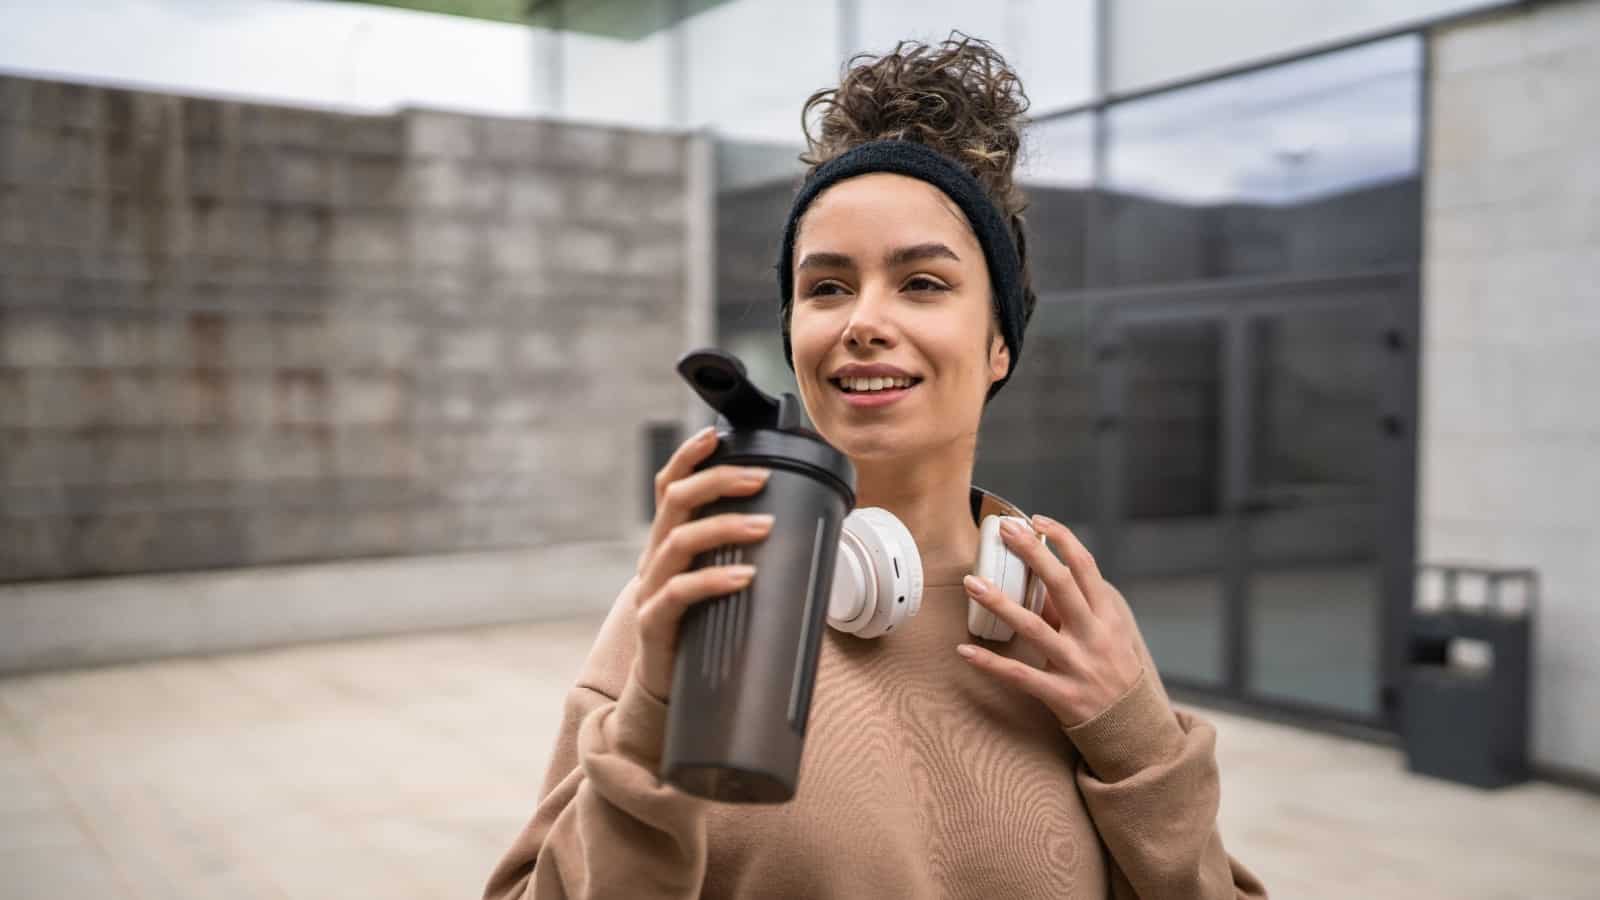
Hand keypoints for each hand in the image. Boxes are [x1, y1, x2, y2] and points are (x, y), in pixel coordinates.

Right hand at [632, 425, 773, 700]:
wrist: (667, 694)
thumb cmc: (701, 633)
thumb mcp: (717, 587)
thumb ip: (743, 559)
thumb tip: (804, 535)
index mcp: (667, 543)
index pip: (668, 487)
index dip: (687, 457)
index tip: (715, 435)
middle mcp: (653, 559)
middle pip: (675, 501)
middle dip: (718, 481)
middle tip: (761, 478)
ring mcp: (649, 590)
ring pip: (679, 541)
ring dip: (725, 527)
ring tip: (765, 526)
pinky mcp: (654, 624)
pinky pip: (679, 594)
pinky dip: (713, 581)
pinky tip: (745, 578)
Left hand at [957, 515, 1144, 728]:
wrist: (1133, 727)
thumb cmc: (1114, 671)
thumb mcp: (1107, 635)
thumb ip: (1076, 608)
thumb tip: (1040, 578)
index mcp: (1107, 617)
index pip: (1086, 567)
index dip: (1062, 539)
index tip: (1036, 520)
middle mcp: (1094, 636)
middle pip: (1061, 585)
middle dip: (1032, 554)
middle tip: (1005, 531)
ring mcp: (1077, 665)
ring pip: (1034, 628)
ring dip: (1000, 603)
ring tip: (971, 583)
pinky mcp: (1061, 695)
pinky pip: (1019, 675)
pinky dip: (991, 663)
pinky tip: (964, 651)